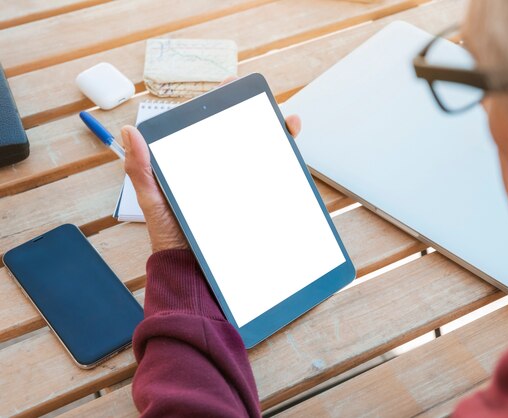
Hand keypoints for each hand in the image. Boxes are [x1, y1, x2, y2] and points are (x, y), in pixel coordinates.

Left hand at [121, 101, 301, 252]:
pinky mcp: (256, 202)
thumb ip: (141, 169)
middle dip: (258, 116)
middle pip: (242, 137)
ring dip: (278, 135)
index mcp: (194, 165)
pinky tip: (292, 154)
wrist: (194, 272)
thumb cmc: (170, 236)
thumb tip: (129, 132)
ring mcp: (239, 187)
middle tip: (268, 106)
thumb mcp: (153, 200)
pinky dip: (287, 166)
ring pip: (263, 154)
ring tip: (288, 124)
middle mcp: (219, 171)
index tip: (232, 89)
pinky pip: (275, 181)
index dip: (222, 107)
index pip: (210, 129)